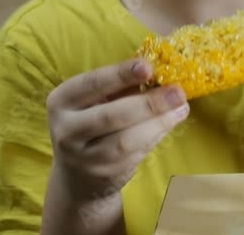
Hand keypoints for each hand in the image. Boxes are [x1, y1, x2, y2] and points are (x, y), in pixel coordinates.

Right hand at [45, 59, 189, 200]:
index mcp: (62, 101)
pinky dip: (156, 136)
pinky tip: (171, 122)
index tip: (148, 67)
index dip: (120, 74)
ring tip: (181, 107)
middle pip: (110, 116)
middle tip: (178, 92)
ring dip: (159, 122)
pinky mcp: (104, 175)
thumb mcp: (96, 101)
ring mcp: (84, 158)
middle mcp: (66, 130)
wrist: (78, 175)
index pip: (91, 83)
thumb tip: (160, 72)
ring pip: (125, 140)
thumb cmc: (93, 124)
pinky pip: (135, 154)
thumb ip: (121, 87)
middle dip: (148, 103)